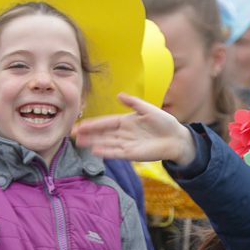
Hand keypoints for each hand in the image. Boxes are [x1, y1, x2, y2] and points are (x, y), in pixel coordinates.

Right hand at [74, 93, 196, 163]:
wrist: (177, 138)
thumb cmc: (164, 122)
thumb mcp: (148, 109)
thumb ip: (134, 103)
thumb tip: (118, 95)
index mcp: (125, 121)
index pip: (105, 122)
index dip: (92, 124)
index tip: (79, 124)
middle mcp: (123, 133)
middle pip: (102, 133)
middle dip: (88, 134)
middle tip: (72, 134)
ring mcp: (126, 144)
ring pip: (106, 143)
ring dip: (93, 143)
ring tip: (79, 142)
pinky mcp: (132, 154)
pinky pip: (116, 153)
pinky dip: (106, 152)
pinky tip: (95, 150)